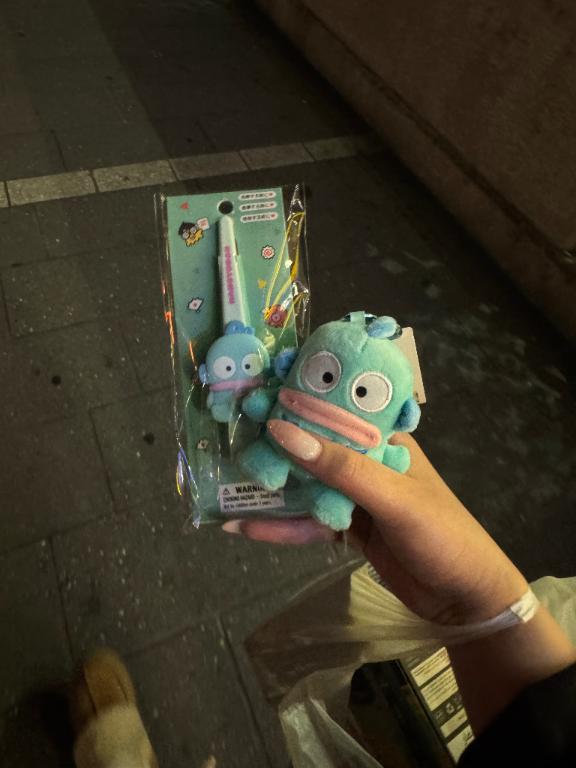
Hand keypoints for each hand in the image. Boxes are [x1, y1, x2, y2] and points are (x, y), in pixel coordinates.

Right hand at [224, 420, 528, 624]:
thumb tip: (282, 432)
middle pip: (312, 447)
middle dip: (273, 447)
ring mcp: (355, 495)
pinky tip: (246, 527)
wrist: (465, 599)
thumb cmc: (441, 536)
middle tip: (228, 442)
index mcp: (384, 439)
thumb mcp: (393, 497)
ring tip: (225, 487)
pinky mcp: (348, 528)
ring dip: (271, 489)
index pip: (335, 408)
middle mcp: (365, 461)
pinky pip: (308, 521)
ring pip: (305, 485)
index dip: (296, 401)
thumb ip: (340, 468)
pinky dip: (280, 525)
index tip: (253, 395)